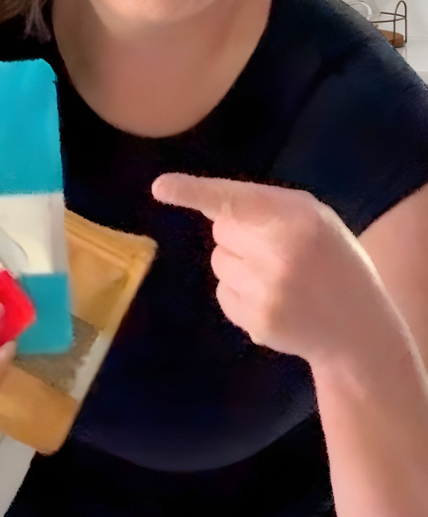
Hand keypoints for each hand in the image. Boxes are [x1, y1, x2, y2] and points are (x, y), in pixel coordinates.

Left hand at [152, 173, 386, 364]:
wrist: (358, 329)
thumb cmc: (332, 260)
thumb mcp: (315, 220)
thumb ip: (266, 206)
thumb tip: (209, 208)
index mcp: (298, 220)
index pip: (236, 201)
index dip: (194, 192)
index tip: (159, 187)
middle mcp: (279, 255)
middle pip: (221, 229)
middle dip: (239, 234)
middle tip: (278, 250)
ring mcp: (266, 292)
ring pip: (218, 261)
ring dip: (238, 264)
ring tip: (278, 278)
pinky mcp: (255, 322)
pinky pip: (222, 293)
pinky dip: (239, 294)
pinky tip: (272, 301)